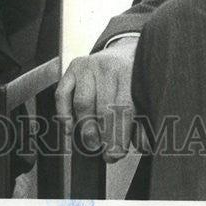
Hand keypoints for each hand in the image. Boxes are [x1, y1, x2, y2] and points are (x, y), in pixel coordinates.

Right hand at [56, 36, 147, 162]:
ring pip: (83, 103)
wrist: (123, 51)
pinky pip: (62, 94)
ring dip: (86, 129)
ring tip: (93, 144)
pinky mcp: (73, 68)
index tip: (116, 154)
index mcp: (129, 73)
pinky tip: (70, 129)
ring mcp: (88, 66)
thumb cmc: (133, 80)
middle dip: (104, 137)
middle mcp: (108, 67)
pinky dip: (64, 113)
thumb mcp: (143, 96)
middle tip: (106, 155)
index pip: (123, 109)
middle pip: (103, 108)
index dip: (119, 136)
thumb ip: (143, 121)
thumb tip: (141, 144)